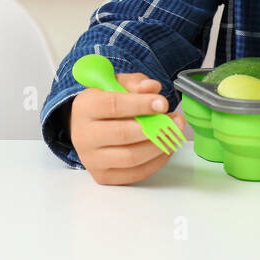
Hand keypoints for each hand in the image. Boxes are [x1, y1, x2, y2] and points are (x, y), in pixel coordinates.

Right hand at [69, 72, 187, 185]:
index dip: (141, 105)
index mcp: (84, 107)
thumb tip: (152, 88)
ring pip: (131, 157)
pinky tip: (164, 148)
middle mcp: (83, 135)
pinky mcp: (103, 176)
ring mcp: (91, 159)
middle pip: (122, 134)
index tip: (162, 103)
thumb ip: (135, 83)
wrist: (87, 127)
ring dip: (158, 146)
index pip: (113, 106)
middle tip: (175, 121)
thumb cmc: (104, 104)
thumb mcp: (117, 85)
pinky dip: (155, 162)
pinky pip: (135, 173)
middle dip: (155, 128)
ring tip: (174, 134)